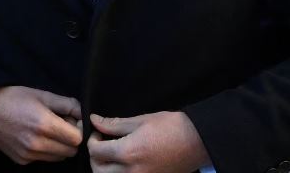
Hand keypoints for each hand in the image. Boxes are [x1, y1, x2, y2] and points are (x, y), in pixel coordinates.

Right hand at [0, 85, 82, 163]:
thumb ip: (67, 104)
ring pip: (59, 157)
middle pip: (70, 151)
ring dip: (60, 146)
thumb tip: (83, 113)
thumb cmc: (15, 98)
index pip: (76, 139)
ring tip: (49, 131)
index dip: (79, 130)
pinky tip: (37, 137)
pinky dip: (46, 150)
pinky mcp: (22, 160)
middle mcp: (37, 143)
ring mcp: (28, 154)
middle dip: (71, 139)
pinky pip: (44, 159)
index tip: (73, 122)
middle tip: (62, 126)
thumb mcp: (43, 95)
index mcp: (44, 124)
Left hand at [88, 111, 210, 172]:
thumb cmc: (171, 127)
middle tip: (102, 143)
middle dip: (96, 156)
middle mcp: (131, 172)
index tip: (99, 132)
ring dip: (104, 169)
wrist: (197, 142)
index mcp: (128, 153)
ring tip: (112, 155)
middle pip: (98, 170)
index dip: (92, 140)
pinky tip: (124, 163)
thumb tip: (95, 121)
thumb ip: (115, 124)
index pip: (96, 152)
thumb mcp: (141, 120)